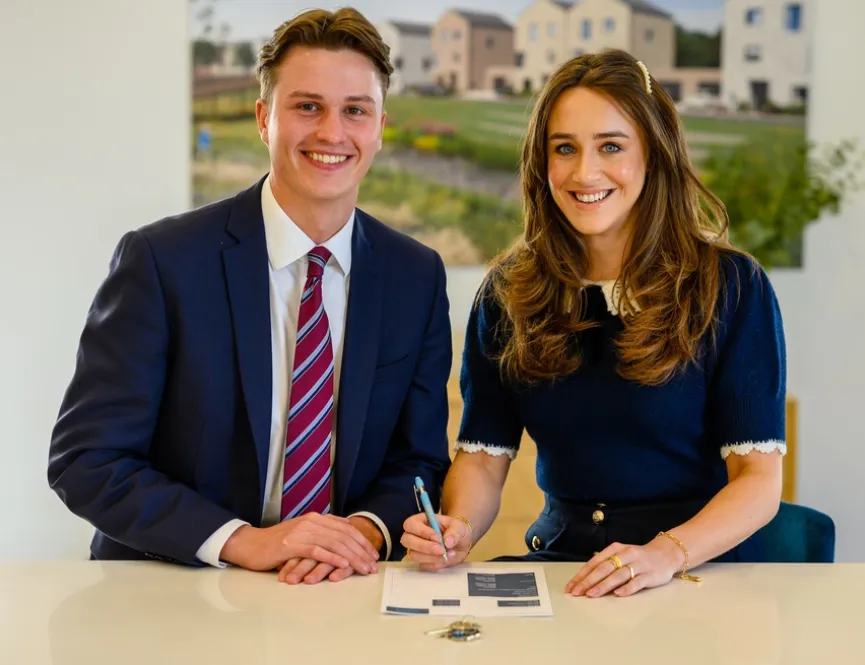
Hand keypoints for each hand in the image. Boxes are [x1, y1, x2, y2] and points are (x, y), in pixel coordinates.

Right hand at [276, 516, 383, 584]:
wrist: (250, 544)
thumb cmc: (277, 544)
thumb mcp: (302, 535)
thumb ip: (321, 534)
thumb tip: (344, 541)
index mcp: (316, 518)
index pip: (346, 528)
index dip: (362, 541)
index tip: (373, 554)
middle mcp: (311, 522)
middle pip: (343, 536)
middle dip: (361, 551)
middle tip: (373, 565)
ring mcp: (301, 532)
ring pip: (334, 543)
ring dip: (352, 557)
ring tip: (363, 568)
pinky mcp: (291, 544)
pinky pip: (317, 550)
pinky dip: (332, 558)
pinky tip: (343, 565)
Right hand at [400, 513, 470, 570]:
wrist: (462, 543)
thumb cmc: (457, 530)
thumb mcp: (459, 526)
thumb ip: (454, 532)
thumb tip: (448, 542)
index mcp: (421, 521)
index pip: (410, 524)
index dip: (422, 531)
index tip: (438, 538)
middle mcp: (415, 534)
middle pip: (406, 540)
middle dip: (424, 546)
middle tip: (441, 550)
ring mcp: (417, 549)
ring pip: (414, 555)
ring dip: (432, 557)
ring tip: (450, 554)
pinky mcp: (422, 561)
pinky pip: (424, 566)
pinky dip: (436, 564)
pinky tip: (447, 559)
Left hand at [564, 537, 684, 597]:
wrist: (666, 554)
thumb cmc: (638, 557)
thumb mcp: (620, 555)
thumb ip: (605, 564)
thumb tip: (584, 578)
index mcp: (615, 549)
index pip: (594, 563)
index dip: (582, 575)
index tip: (571, 586)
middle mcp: (625, 555)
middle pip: (604, 568)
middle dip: (588, 581)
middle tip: (577, 592)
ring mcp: (638, 565)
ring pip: (618, 575)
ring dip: (603, 585)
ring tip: (591, 594)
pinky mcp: (650, 575)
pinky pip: (637, 582)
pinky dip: (627, 588)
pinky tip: (618, 594)